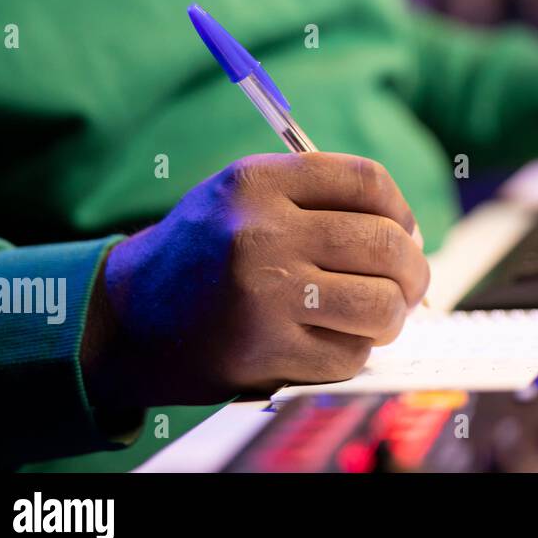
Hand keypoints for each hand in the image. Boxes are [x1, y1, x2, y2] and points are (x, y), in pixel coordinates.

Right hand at [80, 152, 429, 408]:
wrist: (124, 319)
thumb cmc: (202, 253)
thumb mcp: (242, 195)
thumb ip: (318, 196)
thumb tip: (407, 231)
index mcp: (257, 182)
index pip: (368, 181)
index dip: (400, 209)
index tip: (403, 229)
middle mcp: (261, 234)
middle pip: (386, 244)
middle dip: (412, 269)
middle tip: (408, 283)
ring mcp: (264, 296)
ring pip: (381, 305)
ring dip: (391, 315)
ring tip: (377, 314)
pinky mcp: (264, 352)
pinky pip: (350, 355)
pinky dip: (354, 351)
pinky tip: (331, 340)